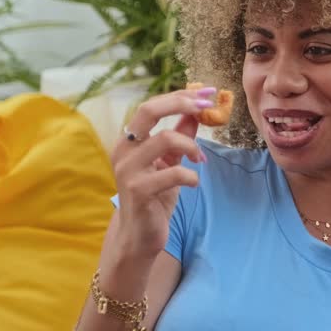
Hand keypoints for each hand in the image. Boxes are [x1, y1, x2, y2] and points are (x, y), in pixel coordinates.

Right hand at [110, 87, 216, 260]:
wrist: (140, 237)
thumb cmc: (155, 197)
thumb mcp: (169, 162)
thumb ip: (180, 137)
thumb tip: (197, 112)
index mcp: (129, 140)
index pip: (152, 105)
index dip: (180, 96)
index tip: (207, 93)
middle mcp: (124, 150)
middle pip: (148, 110)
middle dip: (180, 103)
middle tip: (205, 108)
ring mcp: (128, 170)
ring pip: (164, 139)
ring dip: (190, 146)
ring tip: (199, 159)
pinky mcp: (138, 191)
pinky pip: (173, 173)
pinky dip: (190, 175)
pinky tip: (193, 182)